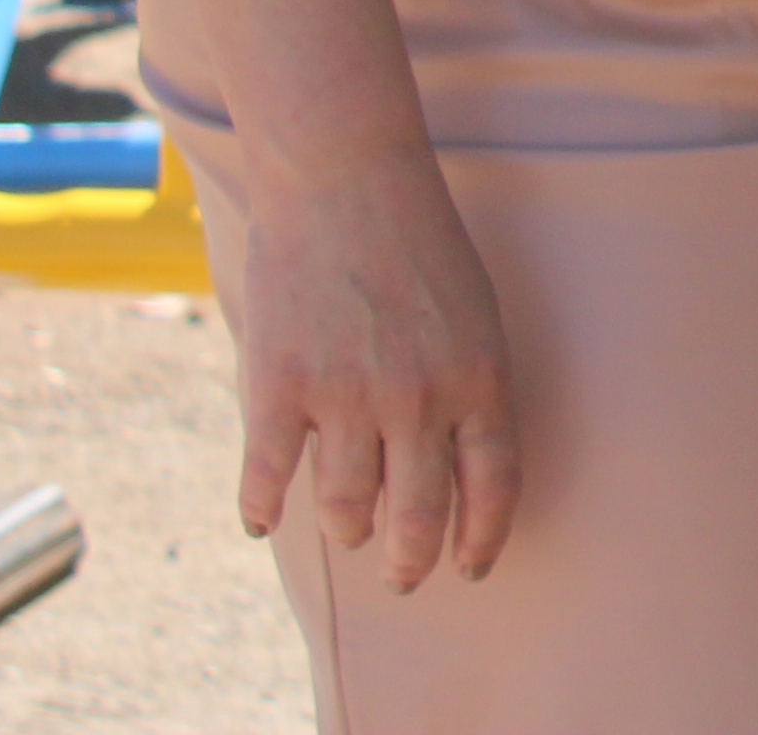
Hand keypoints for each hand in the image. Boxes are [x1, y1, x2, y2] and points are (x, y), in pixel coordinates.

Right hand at [228, 136, 518, 589]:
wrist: (347, 181)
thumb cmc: (419, 243)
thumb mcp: (474, 313)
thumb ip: (467, 386)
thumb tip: (458, 458)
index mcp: (480, 377)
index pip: (493, 486)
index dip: (482, 537)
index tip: (471, 566)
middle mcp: (419, 397)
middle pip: (419, 514)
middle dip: (411, 559)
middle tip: (403, 576)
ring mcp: (348, 395)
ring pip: (346, 506)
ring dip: (347, 529)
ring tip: (348, 531)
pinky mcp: (281, 386)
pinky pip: (270, 476)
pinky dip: (264, 507)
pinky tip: (264, 519)